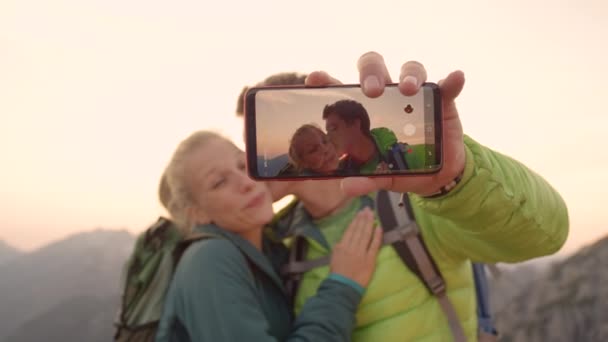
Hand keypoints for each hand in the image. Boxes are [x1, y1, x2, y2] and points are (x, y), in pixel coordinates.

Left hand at [305, 52, 465, 195]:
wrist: (437, 175)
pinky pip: (447, 86)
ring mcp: (415, 95)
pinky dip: (451, 81)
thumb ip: (365, 180)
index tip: (315, 79)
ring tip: (409, 89)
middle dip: (371, 74)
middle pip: (375, 68)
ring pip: (410, 70)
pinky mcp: (442, 100)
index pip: (343, 87)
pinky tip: (455, 79)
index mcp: (365, 109)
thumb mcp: (382, 176)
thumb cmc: (401, 168)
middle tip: (372, 91)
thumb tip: (345, 187)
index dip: (328, 80)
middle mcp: (388, 95)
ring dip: (409, 75)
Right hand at [329, 208, 382, 287]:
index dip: (355, 221)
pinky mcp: (370, 260)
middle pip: (359, 230)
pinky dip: (377, 236)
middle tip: (367, 209)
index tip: (359, 213)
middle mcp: (351, 247)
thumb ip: (338, 248)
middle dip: (363, 218)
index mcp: (341, 246)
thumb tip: (343, 240)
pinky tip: (379, 227)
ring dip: (369, 223)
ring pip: (366, 235)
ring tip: (372, 214)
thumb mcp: (333, 258)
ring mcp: (361, 253)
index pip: (350, 230)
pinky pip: (374, 245)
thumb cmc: (337, 274)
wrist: (343, 288)